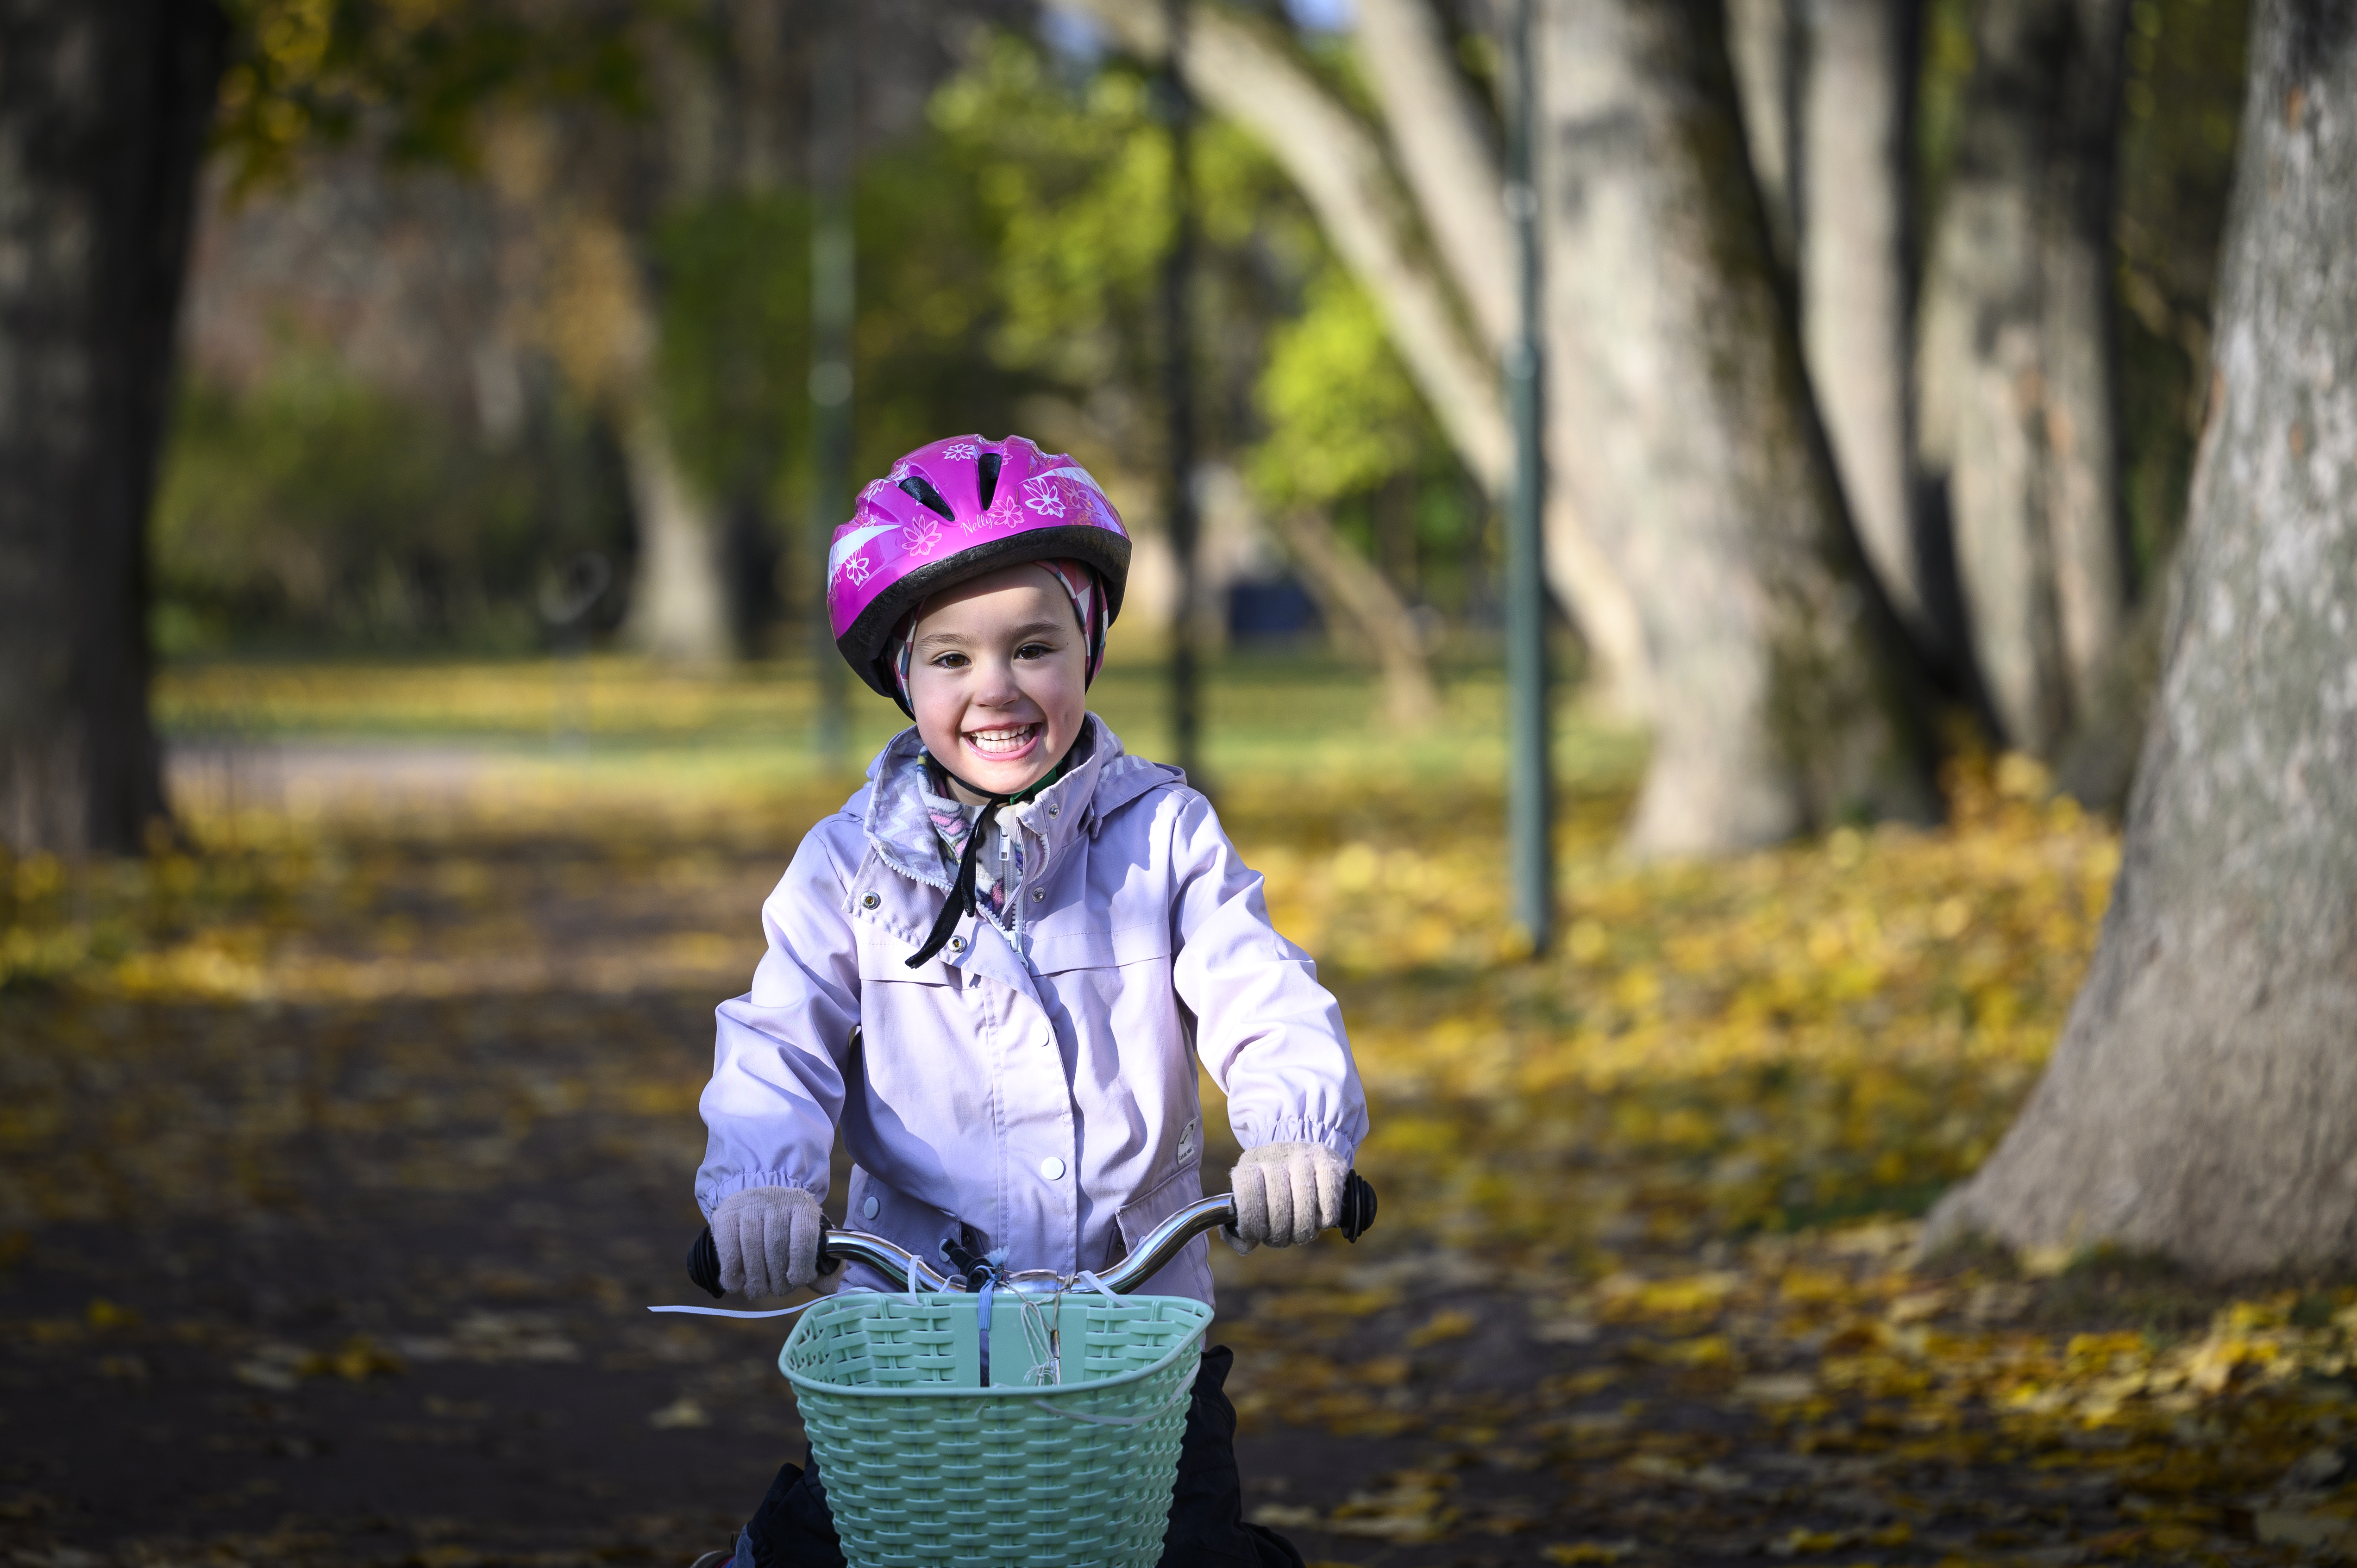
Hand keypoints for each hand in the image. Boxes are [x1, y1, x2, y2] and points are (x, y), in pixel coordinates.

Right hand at [712, 1186, 826, 1296]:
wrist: (755, 1204)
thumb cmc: (786, 1230)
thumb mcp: (809, 1241)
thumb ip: (823, 1267)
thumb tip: (832, 1289)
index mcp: (803, 1205)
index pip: (804, 1237)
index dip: (801, 1266)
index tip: (797, 1280)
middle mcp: (776, 1200)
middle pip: (776, 1248)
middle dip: (778, 1279)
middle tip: (778, 1289)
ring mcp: (748, 1205)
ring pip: (752, 1251)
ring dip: (756, 1281)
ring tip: (759, 1289)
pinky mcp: (725, 1215)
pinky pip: (728, 1251)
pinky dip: (732, 1274)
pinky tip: (739, 1283)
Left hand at [1227, 1142, 1348, 1252]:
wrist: (1303, 1157)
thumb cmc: (1271, 1188)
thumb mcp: (1250, 1199)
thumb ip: (1240, 1228)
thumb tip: (1246, 1246)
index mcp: (1250, 1162)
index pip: (1247, 1194)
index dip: (1252, 1222)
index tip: (1258, 1234)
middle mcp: (1277, 1154)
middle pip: (1279, 1206)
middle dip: (1280, 1233)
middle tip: (1281, 1238)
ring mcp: (1305, 1156)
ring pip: (1305, 1207)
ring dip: (1303, 1231)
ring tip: (1300, 1233)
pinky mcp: (1331, 1163)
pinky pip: (1328, 1204)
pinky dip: (1324, 1221)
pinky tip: (1319, 1220)